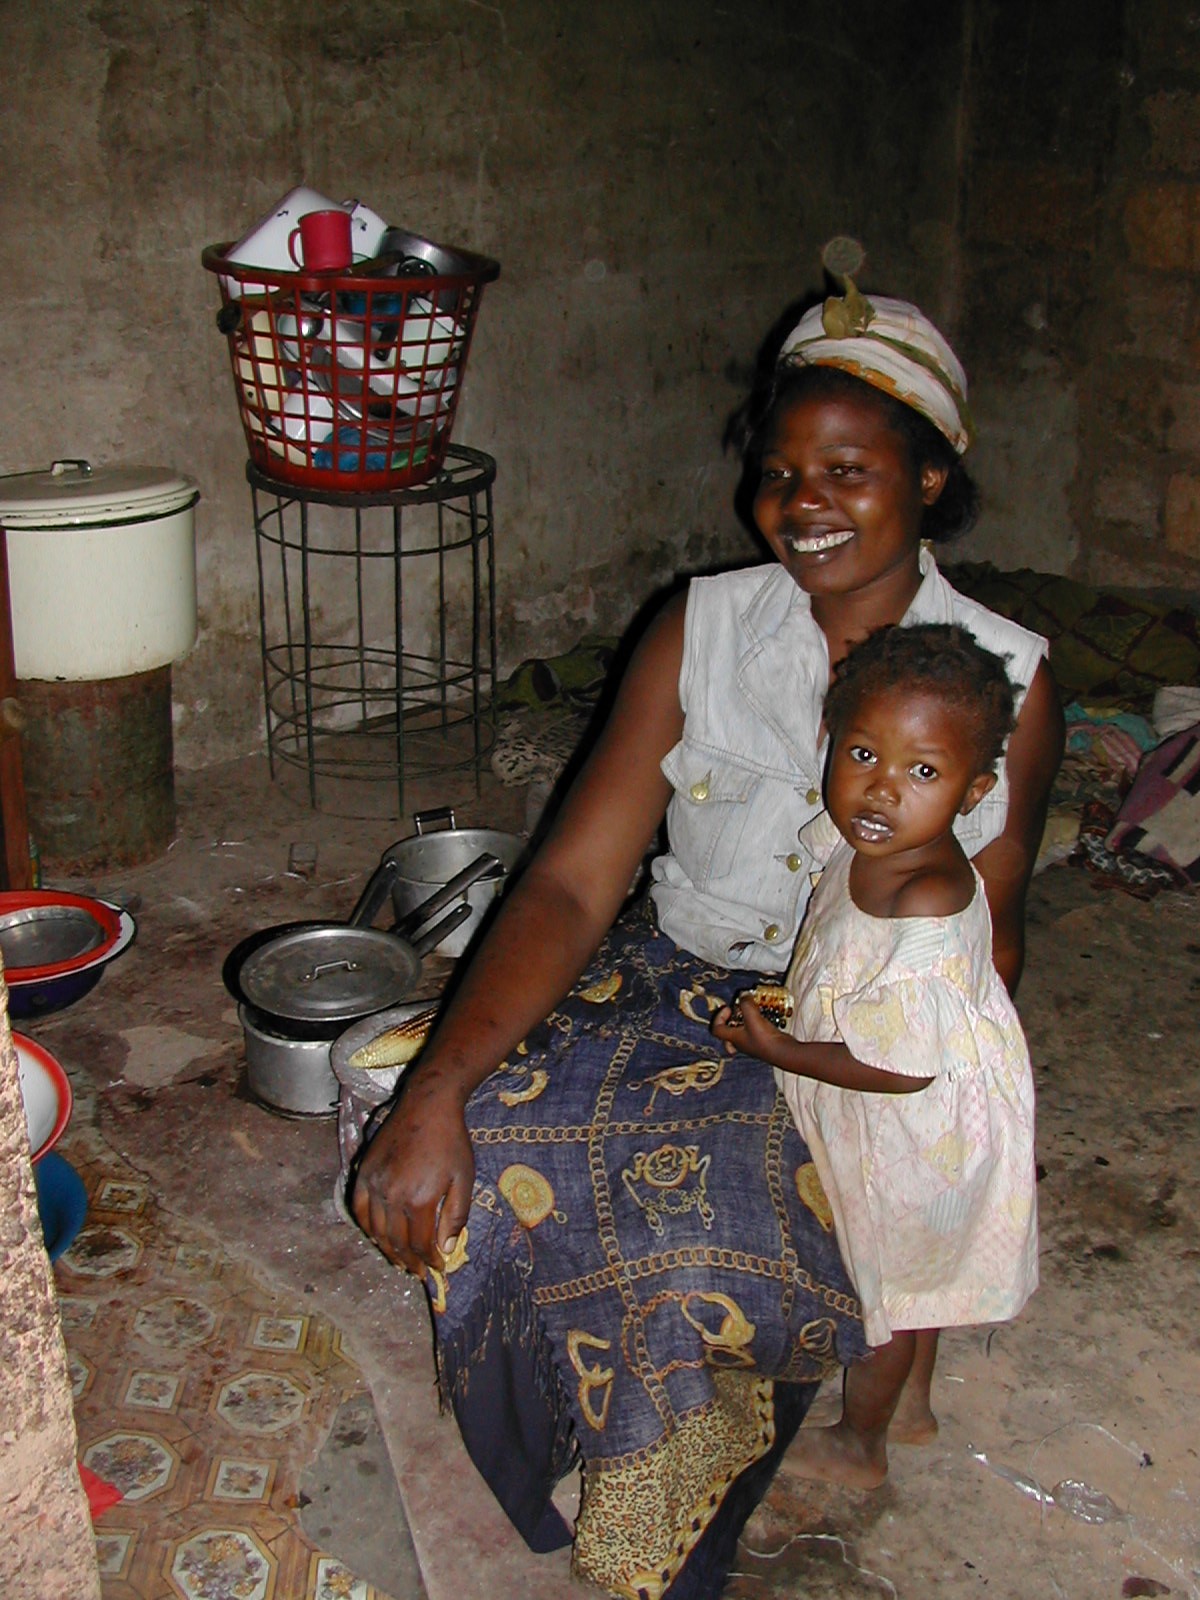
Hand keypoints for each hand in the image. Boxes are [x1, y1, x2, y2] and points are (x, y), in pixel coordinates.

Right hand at [350, 1077, 474, 1275]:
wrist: (428, 1105)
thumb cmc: (452, 1141)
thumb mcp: (463, 1179)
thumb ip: (456, 1216)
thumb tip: (447, 1249)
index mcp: (419, 1199)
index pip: (420, 1243)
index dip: (429, 1260)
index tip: (438, 1267)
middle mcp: (392, 1194)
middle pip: (396, 1241)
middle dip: (409, 1261)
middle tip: (418, 1271)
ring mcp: (374, 1183)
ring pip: (375, 1230)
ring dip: (387, 1250)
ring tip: (399, 1260)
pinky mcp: (364, 1172)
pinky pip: (358, 1209)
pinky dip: (366, 1227)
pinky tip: (377, 1236)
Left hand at [711, 997, 782, 1061]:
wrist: (783, 1052)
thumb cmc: (764, 1038)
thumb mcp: (752, 1017)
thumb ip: (746, 1004)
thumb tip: (743, 994)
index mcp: (733, 1038)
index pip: (716, 1029)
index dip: (718, 1017)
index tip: (728, 1008)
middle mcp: (740, 1043)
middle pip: (727, 1034)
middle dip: (730, 1022)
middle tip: (736, 1014)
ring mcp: (751, 1045)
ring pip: (741, 1033)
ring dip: (744, 1022)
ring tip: (751, 1012)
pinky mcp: (762, 1044)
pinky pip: (754, 1033)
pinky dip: (755, 1024)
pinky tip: (763, 1017)